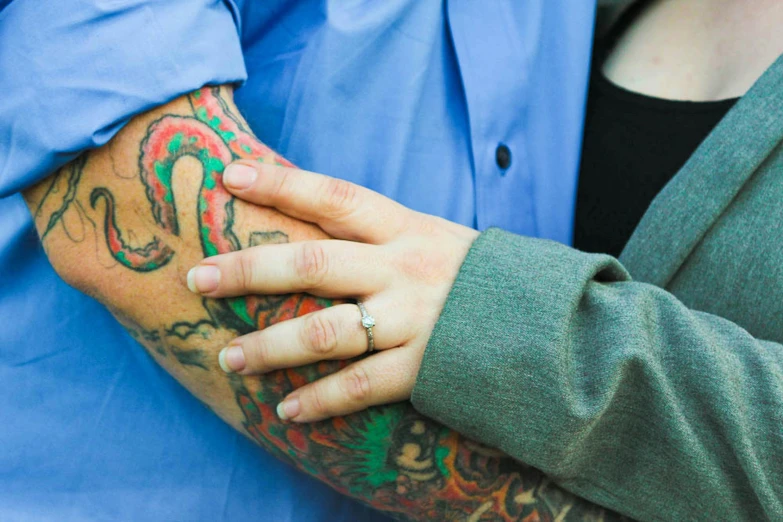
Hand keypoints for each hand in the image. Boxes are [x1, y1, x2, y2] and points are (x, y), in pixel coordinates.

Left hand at [186, 161, 478, 421]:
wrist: (547, 324)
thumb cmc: (474, 277)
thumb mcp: (432, 238)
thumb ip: (380, 233)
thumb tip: (315, 216)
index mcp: (405, 229)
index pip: (336, 197)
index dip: (283, 183)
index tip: (230, 174)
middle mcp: (403, 269)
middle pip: (313, 262)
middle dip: (249, 269)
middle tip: (197, 278)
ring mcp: (413, 320)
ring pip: (326, 332)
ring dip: (271, 347)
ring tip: (230, 359)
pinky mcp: (424, 369)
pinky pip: (360, 387)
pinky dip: (319, 401)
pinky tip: (286, 411)